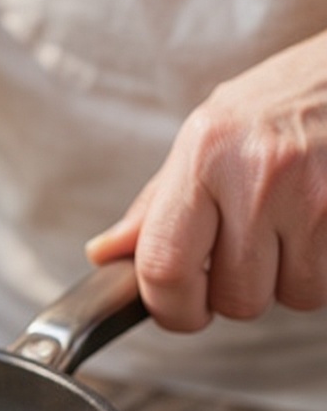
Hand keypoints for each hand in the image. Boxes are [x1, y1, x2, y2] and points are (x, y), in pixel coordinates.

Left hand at [87, 31, 326, 330]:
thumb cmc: (290, 99)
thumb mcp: (211, 135)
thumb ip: (158, 203)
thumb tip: (105, 253)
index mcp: (205, 155)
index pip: (164, 266)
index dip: (170, 308)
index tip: (180, 311)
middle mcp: (257, 175)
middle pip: (234, 298)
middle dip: (239, 292)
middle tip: (251, 251)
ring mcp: (316, 197)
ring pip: (291, 296)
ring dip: (291, 279)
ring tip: (296, 225)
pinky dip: (324, 269)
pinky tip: (323, 225)